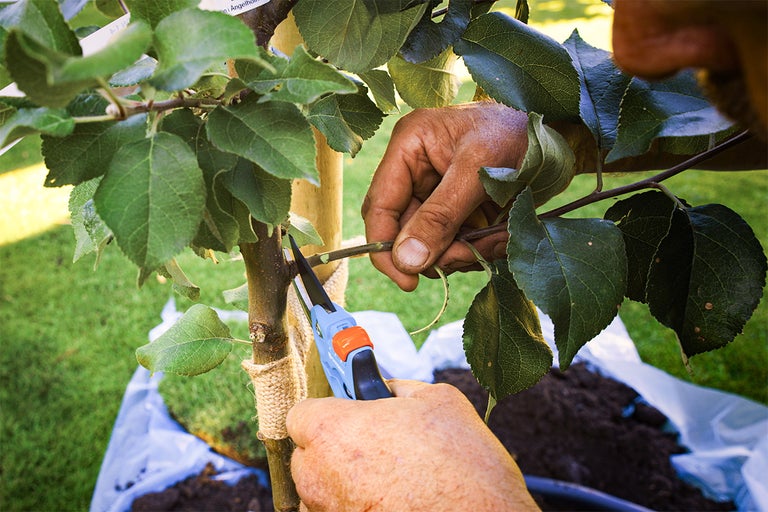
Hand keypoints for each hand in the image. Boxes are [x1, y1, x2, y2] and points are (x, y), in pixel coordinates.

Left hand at [286, 379, 538, 511]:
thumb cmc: (463, 468)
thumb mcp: (437, 400)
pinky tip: (389, 503)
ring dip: (343, 483)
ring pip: (320, 491)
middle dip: (335, 448)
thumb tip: (382, 388)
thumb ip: (395, 387)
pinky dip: (355, 507)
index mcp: (332, 430)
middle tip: (378, 447)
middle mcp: (317, 477)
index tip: (352, 414)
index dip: (329, 411)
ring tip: (390, 481)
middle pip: (307, 454)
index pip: (302, 413)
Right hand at [361, 102, 529, 290]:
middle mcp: (415, 171)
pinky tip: (502, 237)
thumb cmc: (517, 134)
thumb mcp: (477, 172)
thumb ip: (440, 216)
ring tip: (497, 239)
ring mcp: (436, 193)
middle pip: (405, 232)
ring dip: (462, 253)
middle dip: (437, 252)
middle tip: (469, 256)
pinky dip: (477, 249)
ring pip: (431, 244)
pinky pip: (454, 244)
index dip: (386, 248)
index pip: (380, 206)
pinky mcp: (457, 210)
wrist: (558, 138)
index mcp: (409, 148)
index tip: (407, 280)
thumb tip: (406, 260)